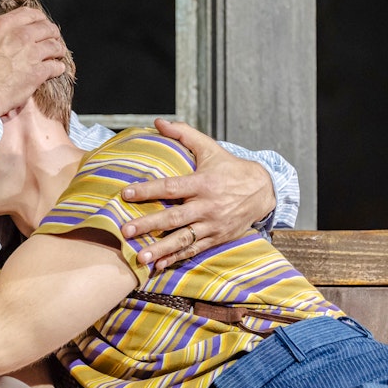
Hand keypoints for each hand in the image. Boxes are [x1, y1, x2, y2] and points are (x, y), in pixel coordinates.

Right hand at [0, 5, 66, 115]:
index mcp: (3, 25)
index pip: (30, 13)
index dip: (38, 17)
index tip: (39, 23)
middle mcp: (20, 36)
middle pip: (47, 28)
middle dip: (51, 32)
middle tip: (52, 37)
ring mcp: (31, 55)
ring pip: (55, 46)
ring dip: (57, 49)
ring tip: (57, 53)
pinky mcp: (37, 74)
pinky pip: (55, 67)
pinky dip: (58, 67)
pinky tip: (57, 69)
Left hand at [120, 118, 275, 270]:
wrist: (262, 191)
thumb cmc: (229, 167)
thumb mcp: (209, 147)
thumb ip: (183, 133)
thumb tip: (158, 122)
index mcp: (203, 183)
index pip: (171, 187)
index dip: (148, 190)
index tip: (126, 193)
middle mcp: (207, 206)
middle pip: (174, 217)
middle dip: (148, 225)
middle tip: (125, 231)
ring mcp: (212, 225)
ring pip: (183, 239)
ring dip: (160, 250)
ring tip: (140, 258)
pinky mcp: (216, 238)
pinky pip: (194, 250)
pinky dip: (176, 258)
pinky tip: (158, 266)